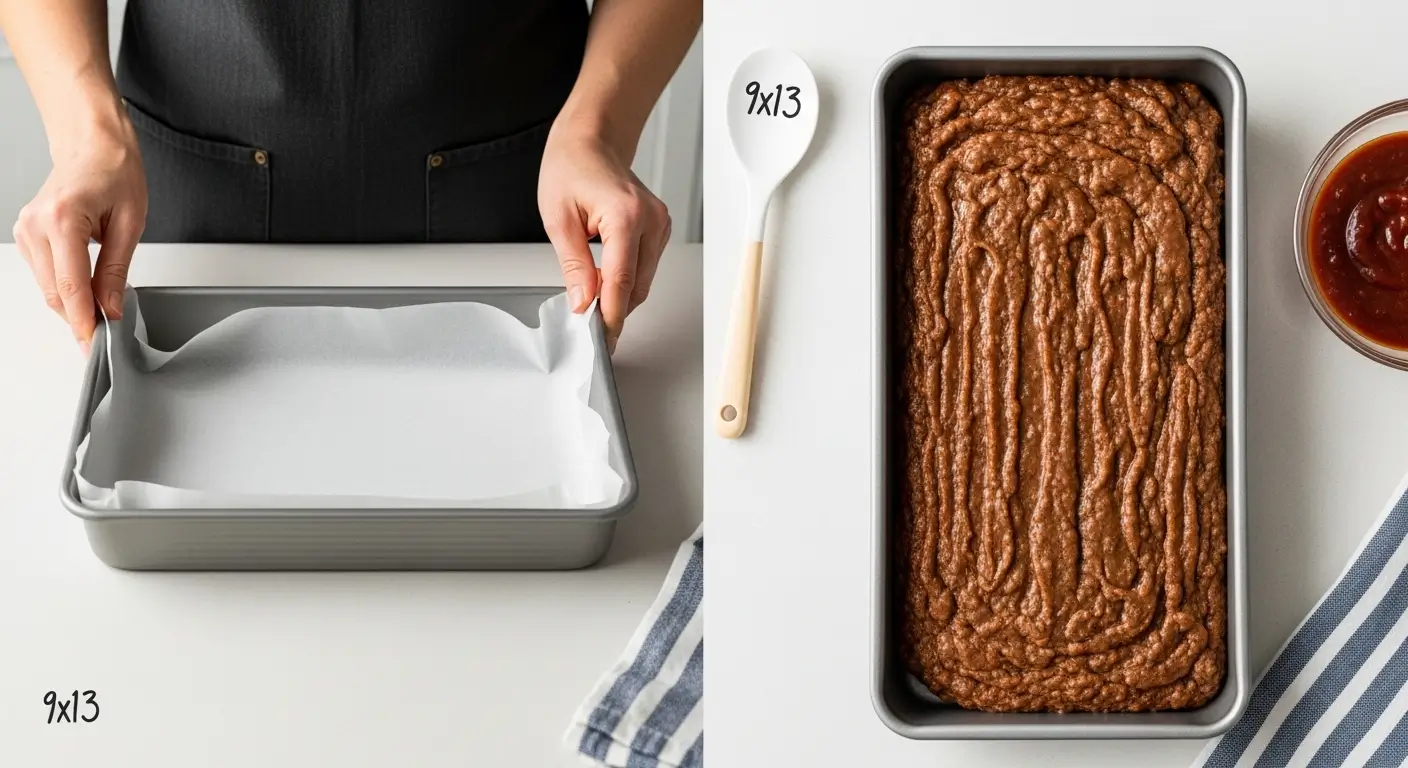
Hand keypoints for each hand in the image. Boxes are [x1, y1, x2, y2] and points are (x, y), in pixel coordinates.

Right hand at [14, 116, 145, 353]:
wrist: (93, 144)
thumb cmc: (115, 172)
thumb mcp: (130, 224)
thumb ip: (116, 271)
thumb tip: (110, 309)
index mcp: (63, 219)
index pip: (70, 287)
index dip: (83, 322)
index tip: (95, 345)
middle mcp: (35, 225)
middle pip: (54, 293)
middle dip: (80, 319)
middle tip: (105, 338)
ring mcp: (25, 229)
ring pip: (47, 287)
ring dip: (72, 304)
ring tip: (102, 310)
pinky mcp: (25, 233)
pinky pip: (45, 274)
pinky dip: (65, 287)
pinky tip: (86, 289)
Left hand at [538, 122, 671, 352]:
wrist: (591, 142)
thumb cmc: (571, 169)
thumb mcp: (558, 220)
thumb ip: (574, 266)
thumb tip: (584, 302)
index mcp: (625, 215)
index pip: (621, 280)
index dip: (611, 314)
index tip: (602, 338)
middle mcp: (651, 220)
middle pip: (637, 285)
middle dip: (614, 308)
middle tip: (588, 324)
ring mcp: (660, 224)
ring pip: (643, 280)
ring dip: (620, 294)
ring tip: (592, 295)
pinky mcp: (660, 229)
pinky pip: (645, 267)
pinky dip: (627, 279)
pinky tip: (606, 276)